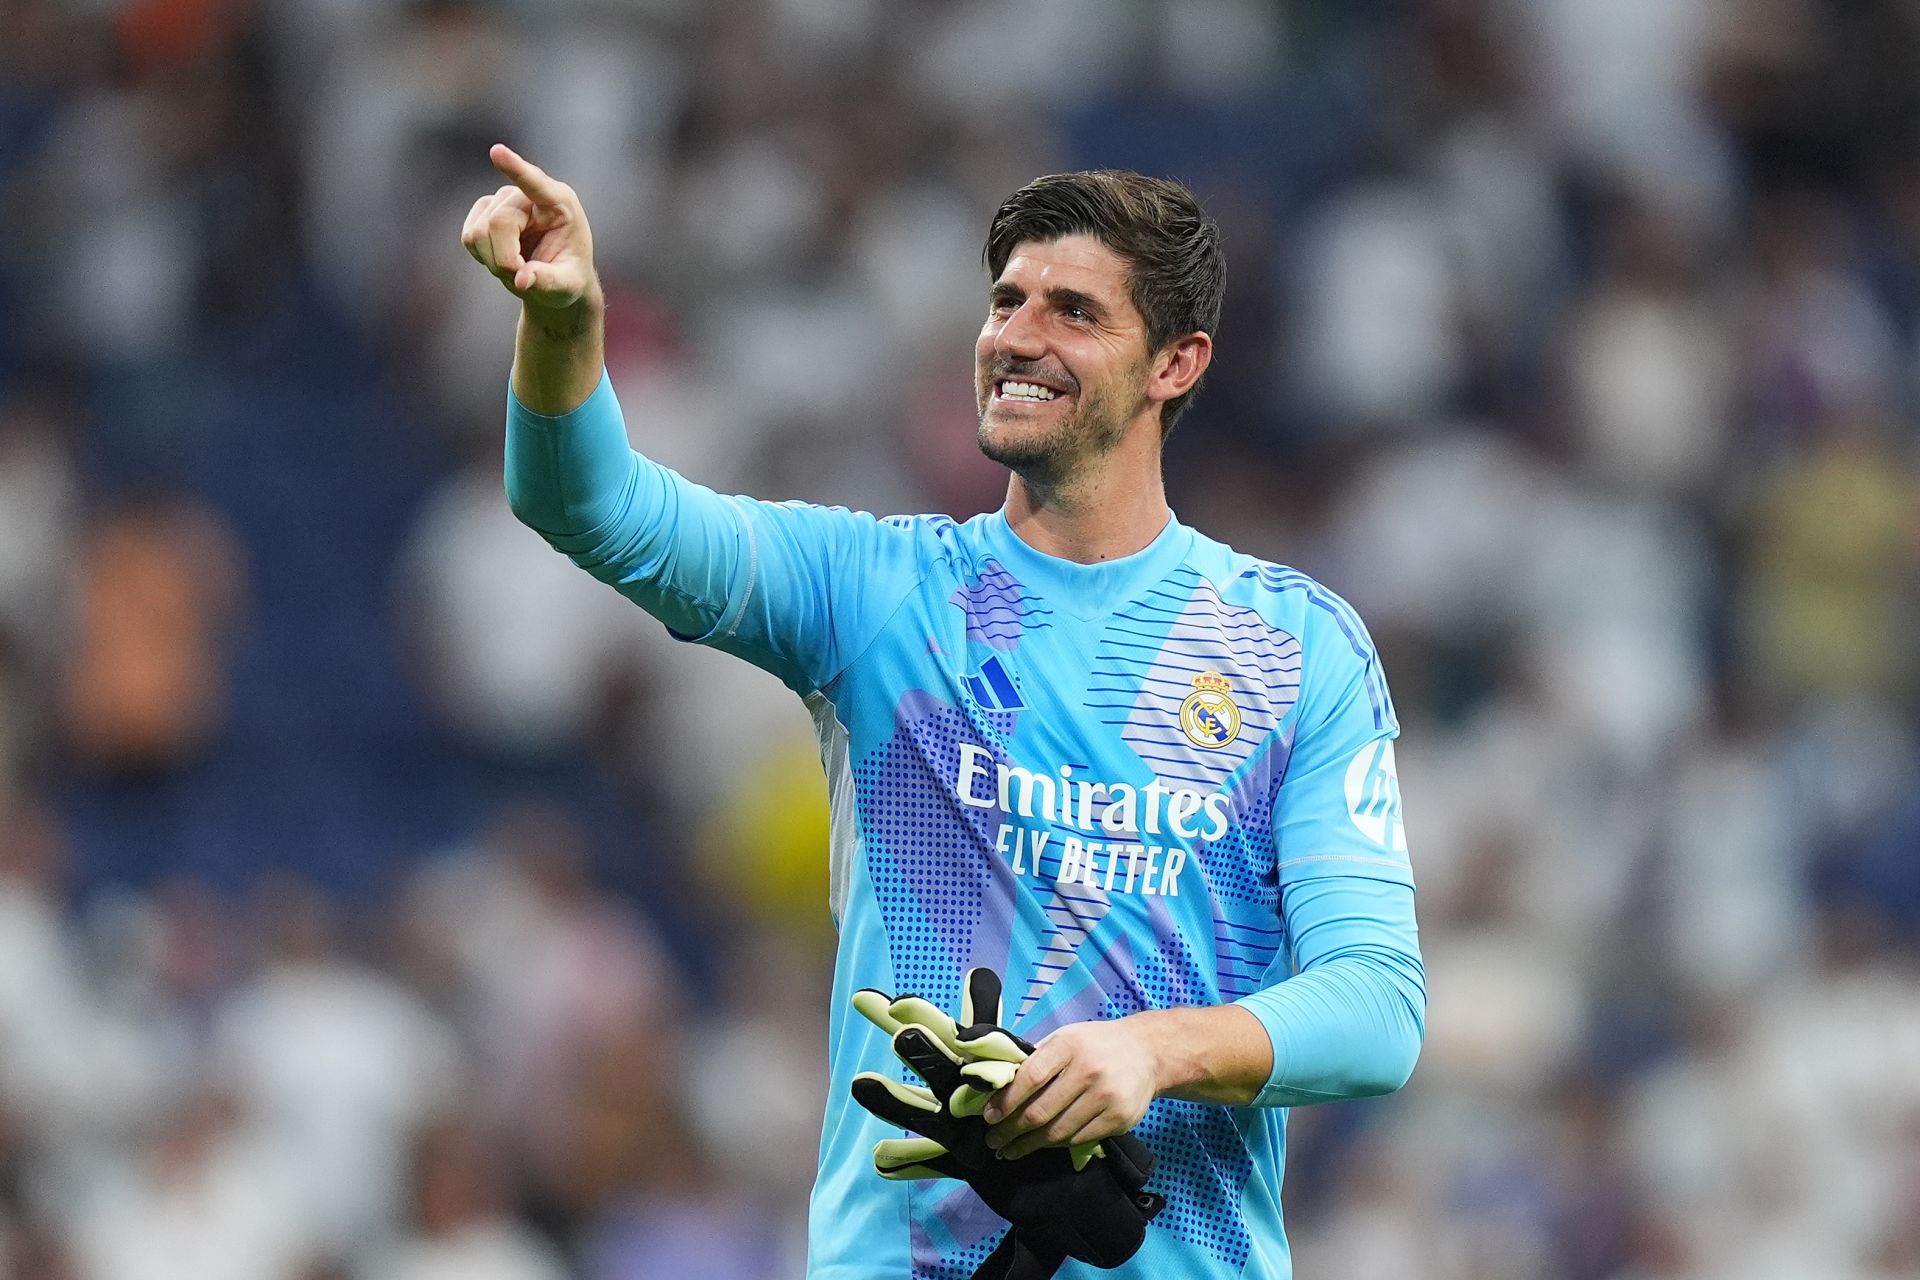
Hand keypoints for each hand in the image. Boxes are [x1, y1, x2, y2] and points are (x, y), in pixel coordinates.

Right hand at [460, 144, 597, 311]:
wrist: (555, 278)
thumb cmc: (569, 278)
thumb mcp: (568, 286)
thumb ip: (548, 281)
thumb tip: (522, 280)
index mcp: (560, 204)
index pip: (536, 183)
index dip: (515, 168)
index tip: (496, 152)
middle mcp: (529, 195)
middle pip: (499, 222)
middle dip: (505, 260)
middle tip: (523, 278)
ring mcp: (503, 199)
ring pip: (479, 232)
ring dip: (494, 261)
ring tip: (518, 267)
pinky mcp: (484, 210)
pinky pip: (468, 237)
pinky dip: (482, 256)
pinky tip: (502, 256)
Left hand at [983, 1016, 1162, 1160]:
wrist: (1147, 1053)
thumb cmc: (1095, 1045)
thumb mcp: (1065, 1038)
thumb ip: (1036, 1060)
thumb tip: (999, 1086)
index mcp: (1068, 1045)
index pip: (1030, 1078)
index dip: (1006, 1101)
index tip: (989, 1117)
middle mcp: (1088, 1070)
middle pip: (1041, 1111)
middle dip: (1011, 1131)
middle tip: (994, 1141)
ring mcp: (1106, 1097)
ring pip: (1058, 1131)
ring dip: (1030, 1144)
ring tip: (1011, 1150)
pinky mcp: (1119, 1119)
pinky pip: (1078, 1139)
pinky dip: (1056, 1145)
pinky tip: (1042, 1145)